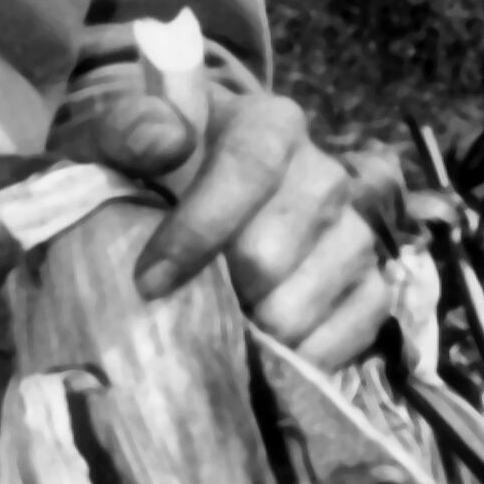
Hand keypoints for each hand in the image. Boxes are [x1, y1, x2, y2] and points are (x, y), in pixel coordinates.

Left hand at [60, 76, 392, 372]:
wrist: (183, 197)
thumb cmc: (145, 171)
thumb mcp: (114, 138)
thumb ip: (129, 127)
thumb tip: (167, 142)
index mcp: (267, 124)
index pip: (250, 166)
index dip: (200, 228)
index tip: (149, 281)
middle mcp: (322, 170)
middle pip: (278, 247)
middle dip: (224, 290)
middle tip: (184, 311)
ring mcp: (351, 227)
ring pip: (319, 288)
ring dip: (264, 328)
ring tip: (224, 336)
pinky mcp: (369, 278)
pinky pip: (362, 318)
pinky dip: (313, 352)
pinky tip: (269, 359)